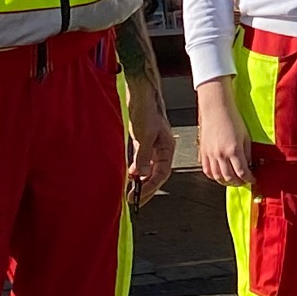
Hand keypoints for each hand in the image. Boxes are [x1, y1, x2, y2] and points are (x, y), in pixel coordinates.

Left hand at [122, 53, 178, 205]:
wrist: (141, 94)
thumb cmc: (146, 110)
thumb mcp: (144, 135)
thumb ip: (143, 156)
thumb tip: (140, 175)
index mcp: (167, 147)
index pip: (162, 173)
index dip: (151, 187)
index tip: (139, 197)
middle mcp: (162, 149)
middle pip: (156, 174)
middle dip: (146, 188)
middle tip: (134, 201)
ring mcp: (153, 146)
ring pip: (149, 169)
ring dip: (140, 181)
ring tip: (131, 192)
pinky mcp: (144, 142)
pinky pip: (142, 161)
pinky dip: (136, 170)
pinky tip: (129, 175)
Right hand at [195, 77, 251, 185]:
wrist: (216, 108)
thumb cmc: (231, 118)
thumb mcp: (245, 136)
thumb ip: (247, 152)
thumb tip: (249, 164)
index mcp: (233, 150)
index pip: (242, 172)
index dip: (249, 179)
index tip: (252, 179)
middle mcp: (221, 154)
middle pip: (229, 177)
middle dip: (238, 182)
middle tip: (243, 181)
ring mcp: (210, 154)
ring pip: (217, 177)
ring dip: (226, 182)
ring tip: (232, 180)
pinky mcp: (203, 152)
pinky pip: (207, 170)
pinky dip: (213, 176)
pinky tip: (218, 175)